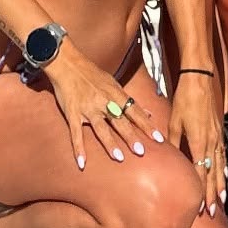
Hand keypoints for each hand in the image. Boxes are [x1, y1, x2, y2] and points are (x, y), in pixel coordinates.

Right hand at [44, 44, 164, 167]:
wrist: (68, 64)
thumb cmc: (93, 75)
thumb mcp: (114, 84)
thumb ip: (129, 101)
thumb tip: (148, 113)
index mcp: (115, 94)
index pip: (135, 111)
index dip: (147, 125)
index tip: (159, 139)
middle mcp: (104, 101)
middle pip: (120, 121)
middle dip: (131, 136)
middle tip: (141, 151)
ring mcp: (88, 108)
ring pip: (101, 128)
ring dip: (110, 143)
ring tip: (119, 158)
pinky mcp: (73, 113)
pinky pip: (76, 133)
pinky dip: (79, 148)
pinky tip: (82, 163)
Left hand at [170, 71, 226, 216]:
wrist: (199, 78)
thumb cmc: (184, 98)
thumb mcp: (174, 120)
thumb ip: (173, 142)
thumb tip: (169, 158)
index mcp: (199, 141)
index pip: (201, 172)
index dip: (202, 190)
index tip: (201, 205)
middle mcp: (211, 141)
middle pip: (213, 173)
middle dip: (213, 193)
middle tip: (212, 211)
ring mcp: (217, 136)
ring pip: (220, 166)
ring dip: (220, 184)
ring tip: (222, 200)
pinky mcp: (219, 130)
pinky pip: (223, 154)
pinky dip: (224, 168)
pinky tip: (224, 175)